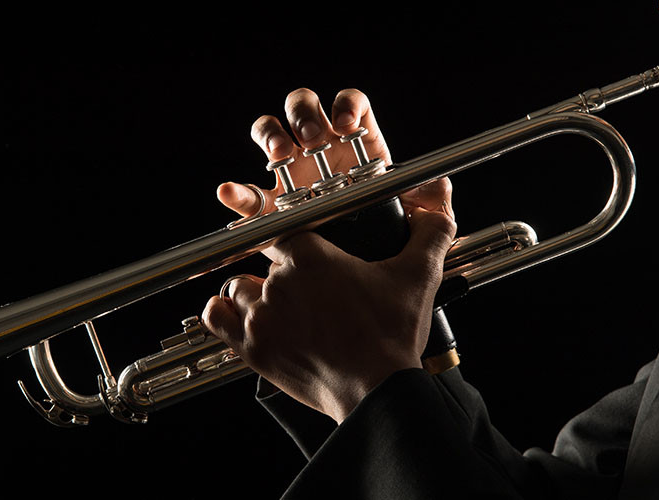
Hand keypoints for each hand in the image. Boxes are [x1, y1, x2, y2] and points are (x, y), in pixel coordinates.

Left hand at [202, 89, 455, 422]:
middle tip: (311, 294)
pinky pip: (218, 320)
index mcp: (310, 257)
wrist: (376, 391)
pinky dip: (223, 314)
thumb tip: (440, 212)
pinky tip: (237, 313)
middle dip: (284, 275)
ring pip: (240, 289)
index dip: (294, 240)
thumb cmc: (392, 335)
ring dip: (255, 295)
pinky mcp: (253, 349)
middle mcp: (278, 283)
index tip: (305, 251)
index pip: (283, 230)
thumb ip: (430, 235)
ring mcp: (261, 318)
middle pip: (265, 264)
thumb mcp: (418, 278)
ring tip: (281, 309)